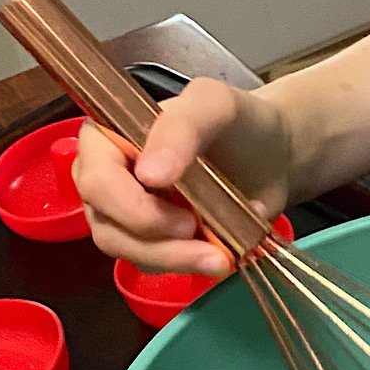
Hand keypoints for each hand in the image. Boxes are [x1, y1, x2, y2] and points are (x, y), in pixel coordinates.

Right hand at [72, 77, 295, 275]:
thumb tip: (149, 174)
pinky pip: (152, 263)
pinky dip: (185, 264)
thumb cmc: (238, 121)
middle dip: (154, 237)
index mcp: (108, 136)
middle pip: (105, 223)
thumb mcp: (215, 104)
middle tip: (199, 231)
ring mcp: (125, 213)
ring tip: (219, 256)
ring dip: (172, 259)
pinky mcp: (151, 240)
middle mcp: (107, 177)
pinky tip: (220, 256)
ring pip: (126, 250)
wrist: (274, 154)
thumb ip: (182, 126)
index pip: (95, 177)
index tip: (178, 209)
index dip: (128, 202)